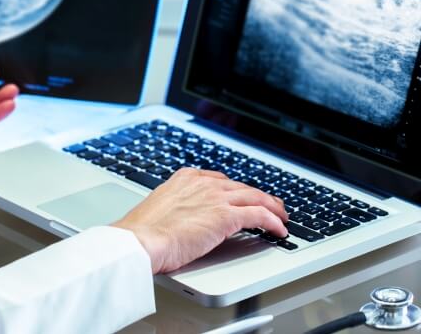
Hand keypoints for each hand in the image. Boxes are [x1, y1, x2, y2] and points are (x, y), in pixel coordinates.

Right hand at [112, 168, 288, 273]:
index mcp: (185, 178)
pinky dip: (272, 222)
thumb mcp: (159, 210)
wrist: (139, 242)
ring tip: (281, 217)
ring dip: (272, 208)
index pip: (220, 180)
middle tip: (270, 205)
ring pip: (256, 197)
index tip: (242, 197)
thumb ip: (176, 208)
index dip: (236, 190)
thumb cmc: (141, 233)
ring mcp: (216, 198)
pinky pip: (259, 215)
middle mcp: (203, 184)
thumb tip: (181, 220)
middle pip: (241, 187)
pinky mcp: (226, 216)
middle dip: (259, 196)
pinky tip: (279, 230)